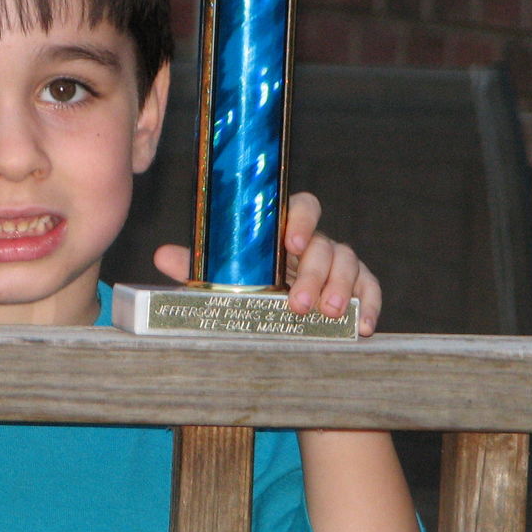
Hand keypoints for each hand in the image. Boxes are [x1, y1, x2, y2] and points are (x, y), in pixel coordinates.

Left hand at [150, 192, 382, 335]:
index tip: (289, 242)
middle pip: (324, 244)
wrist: (277, 324)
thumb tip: (162, 256)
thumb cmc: (249, 291)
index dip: (300, 219)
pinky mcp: (359, 288)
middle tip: (299, 303)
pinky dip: (368, 305)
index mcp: (285, 232)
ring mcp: (340, 264)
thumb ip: (197, 266)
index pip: (302, 206)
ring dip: (340, 288)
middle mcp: (315, 243)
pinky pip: (370, 289)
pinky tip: (362, 325)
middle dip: (313, 272)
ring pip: (349, 263)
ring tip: (326, 315)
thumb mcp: (222, 279)